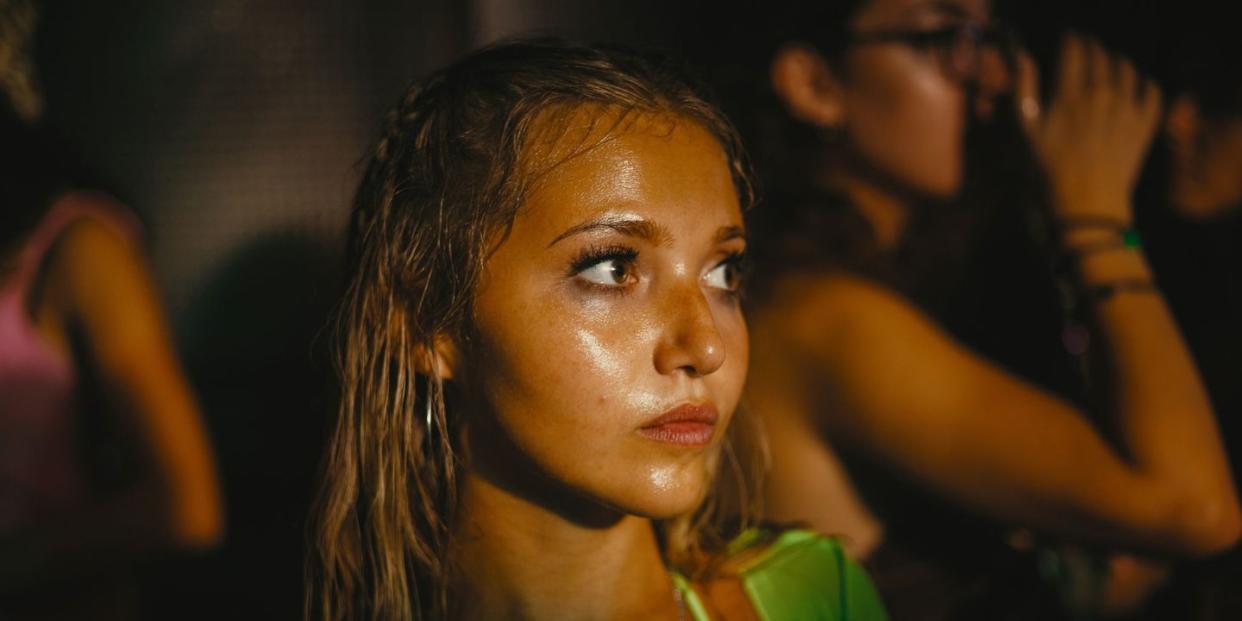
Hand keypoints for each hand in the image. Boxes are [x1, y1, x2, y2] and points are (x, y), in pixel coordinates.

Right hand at [1016, 35, 1161, 224]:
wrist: (1087, 205)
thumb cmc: (1048, 171)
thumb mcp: (1026, 132)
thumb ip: (1025, 90)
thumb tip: (1024, 57)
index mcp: (1072, 95)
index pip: (1076, 50)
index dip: (1072, 41)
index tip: (1068, 42)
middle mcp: (1104, 95)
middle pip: (1102, 55)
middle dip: (1093, 49)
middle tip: (1086, 53)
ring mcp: (1128, 109)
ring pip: (1128, 68)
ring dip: (1117, 62)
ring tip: (1109, 67)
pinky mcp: (1145, 124)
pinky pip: (1153, 91)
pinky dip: (1145, 84)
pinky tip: (1135, 88)